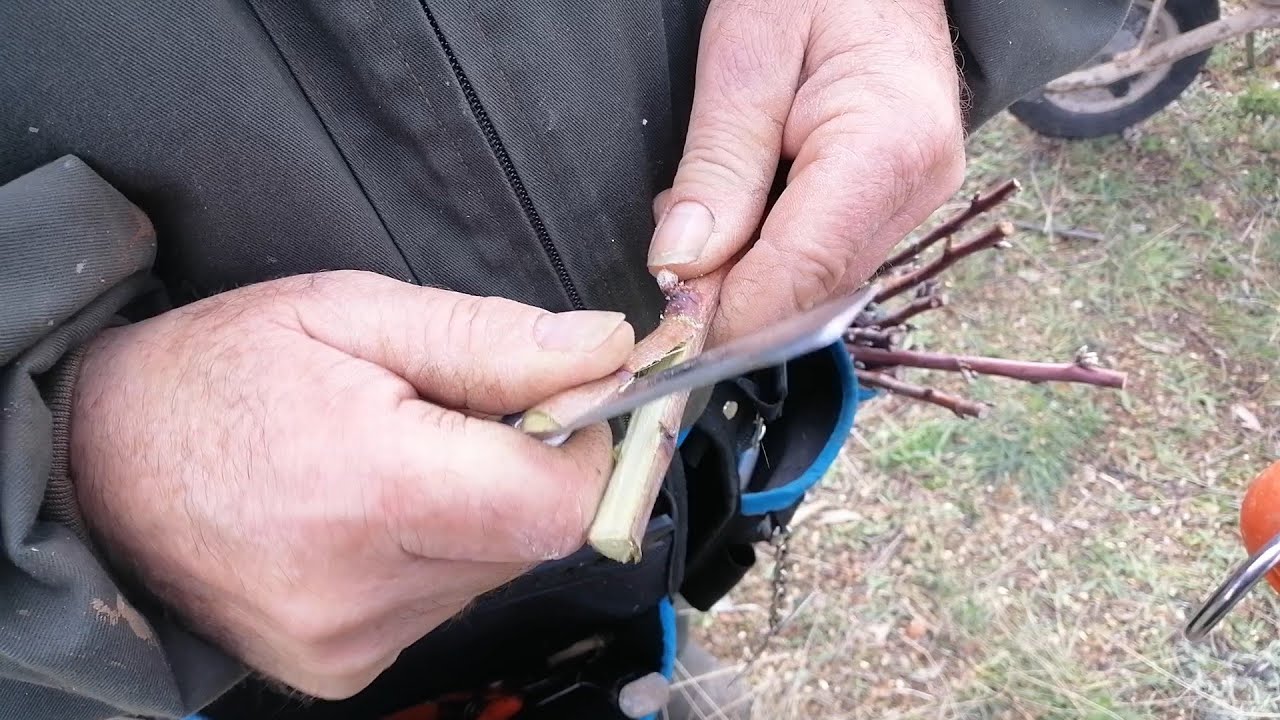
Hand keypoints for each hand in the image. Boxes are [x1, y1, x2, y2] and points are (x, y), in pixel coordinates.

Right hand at [69, 270, 633, 698]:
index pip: (562, 505)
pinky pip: (442, 605)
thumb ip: (492, 341)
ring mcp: (347, 641)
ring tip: (398, 463)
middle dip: (527, 472)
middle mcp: (362, 588)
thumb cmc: (222, 373)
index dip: (589, 449)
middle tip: (457, 419)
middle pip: (536, 541)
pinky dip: (434, 557)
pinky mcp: (337, 668)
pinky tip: (371, 517)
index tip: (564, 405)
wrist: (101, 462)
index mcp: (374, 486)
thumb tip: (607, 352)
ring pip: (493, 573)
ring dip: (478, 514)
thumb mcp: (353, 313)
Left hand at [648, 0, 966, 342]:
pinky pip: (828, 257)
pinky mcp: (901, 201)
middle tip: (669, 262)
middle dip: (731, 295)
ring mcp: (917, 197)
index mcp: (887, 146)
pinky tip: (736, 215)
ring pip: (817, 283)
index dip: (729, 315)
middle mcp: (918, 186)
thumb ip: (717, 166)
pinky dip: (771, 254)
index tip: (669, 330)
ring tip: (698, 221)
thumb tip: (681, 266)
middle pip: (811, 290)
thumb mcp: (744, 57)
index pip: (800, 272)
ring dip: (747, 274)